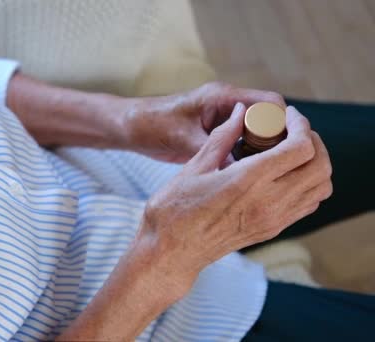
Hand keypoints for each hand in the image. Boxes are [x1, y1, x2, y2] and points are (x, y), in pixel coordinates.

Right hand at [58, 104, 331, 340]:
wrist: (170, 252)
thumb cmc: (174, 210)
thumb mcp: (194, 167)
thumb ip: (222, 137)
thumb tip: (240, 112)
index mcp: (249, 181)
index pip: (301, 148)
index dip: (301, 126)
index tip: (287, 116)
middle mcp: (269, 202)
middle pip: (321, 167)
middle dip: (314, 142)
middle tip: (293, 130)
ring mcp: (274, 219)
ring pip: (321, 187)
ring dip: (315, 163)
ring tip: (290, 150)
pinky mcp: (272, 230)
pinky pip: (308, 204)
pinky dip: (308, 183)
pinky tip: (284, 173)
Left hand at [119, 82, 285, 162]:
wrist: (131, 128)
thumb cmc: (153, 126)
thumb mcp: (183, 138)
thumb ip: (212, 149)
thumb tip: (242, 170)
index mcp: (223, 97)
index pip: (270, 104)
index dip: (283, 125)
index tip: (286, 150)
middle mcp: (228, 107)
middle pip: (269, 120)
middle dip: (276, 143)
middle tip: (275, 169)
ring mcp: (223, 122)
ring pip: (257, 135)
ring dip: (262, 153)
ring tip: (264, 177)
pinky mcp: (215, 136)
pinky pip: (242, 145)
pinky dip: (247, 159)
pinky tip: (247, 179)